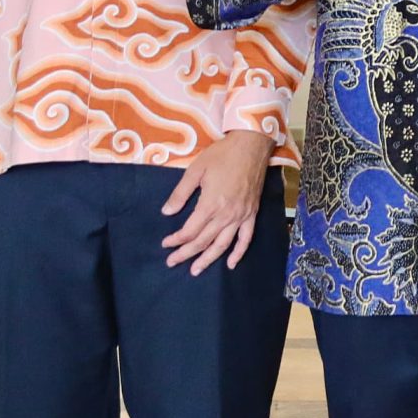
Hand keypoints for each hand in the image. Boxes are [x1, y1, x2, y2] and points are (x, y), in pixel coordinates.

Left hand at [160, 129, 275, 272]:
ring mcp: (241, 216)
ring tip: (195, 270)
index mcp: (210, 204)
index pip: (190, 231)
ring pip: (222, 245)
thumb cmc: (221, 155)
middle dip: (186, 253)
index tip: (165, 244)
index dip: (176, 240)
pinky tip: (230, 264)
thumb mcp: (195, 170)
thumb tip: (167, 212)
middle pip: (203, 241)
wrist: (250, 146)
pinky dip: (238, 253)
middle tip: (172, 262)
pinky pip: (246, 239)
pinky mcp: (252, 214)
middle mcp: (226, 215)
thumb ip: (180, 194)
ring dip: (208, 259)